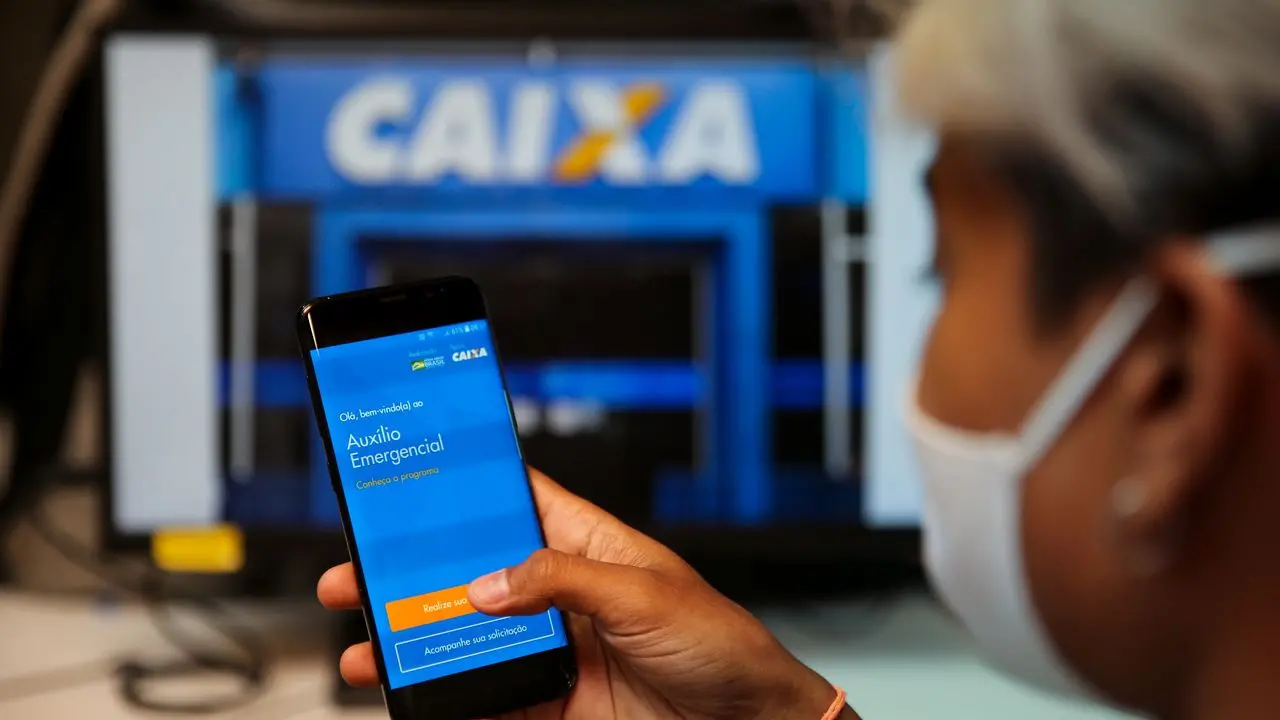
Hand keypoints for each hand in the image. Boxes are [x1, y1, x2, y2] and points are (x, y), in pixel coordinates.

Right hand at [317, 468, 846, 719]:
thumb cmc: (721, 643)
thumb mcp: (644, 595)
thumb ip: (559, 582)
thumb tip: (485, 584)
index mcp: (587, 545)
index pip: (515, 501)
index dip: (464, 490)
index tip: (408, 480)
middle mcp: (560, 595)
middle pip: (470, 575)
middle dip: (412, 575)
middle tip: (357, 574)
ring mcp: (551, 651)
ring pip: (466, 640)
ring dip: (415, 643)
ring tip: (367, 646)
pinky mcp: (549, 705)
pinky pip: (484, 702)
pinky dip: (445, 704)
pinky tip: (412, 700)